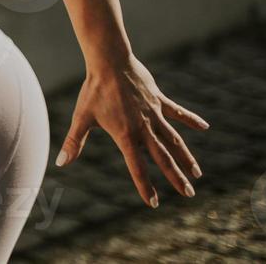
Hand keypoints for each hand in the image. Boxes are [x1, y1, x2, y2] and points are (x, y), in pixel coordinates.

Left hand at [55, 52, 209, 206]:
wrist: (108, 62)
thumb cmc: (94, 90)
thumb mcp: (81, 118)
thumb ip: (74, 142)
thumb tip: (61, 163)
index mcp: (126, 135)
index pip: (137, 167)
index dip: (145, 186)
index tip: (153, 203)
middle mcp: (144, 128)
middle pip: (163, 158)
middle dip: (176, 177)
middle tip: (189, 194)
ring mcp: (154, 114)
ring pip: (174, 140)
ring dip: (186, 157)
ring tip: (197, 173)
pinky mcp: (159, 100)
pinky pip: (177, 112)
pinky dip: (191, 119)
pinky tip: (205, 126)